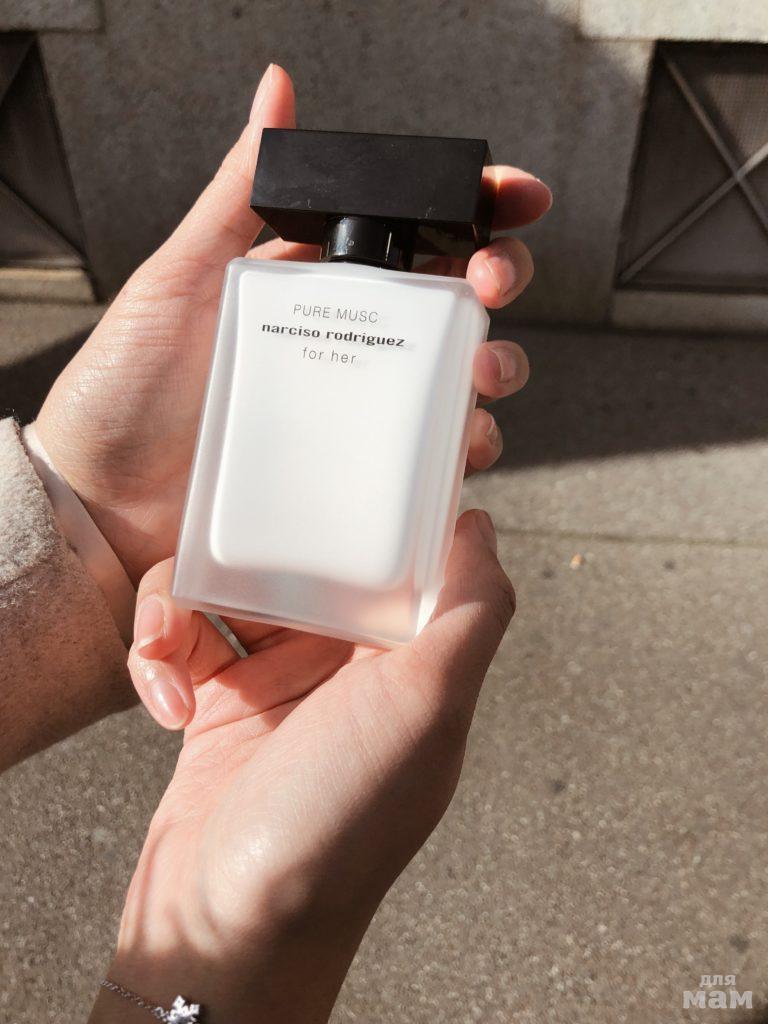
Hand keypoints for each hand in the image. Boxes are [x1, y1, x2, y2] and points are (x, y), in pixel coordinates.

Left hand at [36, 64, 549, 585]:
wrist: (106, 499)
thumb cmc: (128, 386)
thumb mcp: (181, 278)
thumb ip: (239, 193)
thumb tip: (278, 90)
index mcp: (316, 282)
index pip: (411, 233)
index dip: (475, 208)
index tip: (514, 196)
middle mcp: (349, 341)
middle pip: (454, 300)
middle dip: (500, 278)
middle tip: (491, 282)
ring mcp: (359, 409)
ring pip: (459, 379)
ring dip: (496, 366)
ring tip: (479, 372)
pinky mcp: (359, 474)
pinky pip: (432, 462)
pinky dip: (463, 452)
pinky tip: (459, 445)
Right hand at [92, 511, 512, 1022]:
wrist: (229, 922)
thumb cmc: (338, 821)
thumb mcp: (430, 707)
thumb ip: (473, 611)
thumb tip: (481, 525)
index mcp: (410, 655)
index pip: (402, 554)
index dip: (375, 506)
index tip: (341, 463)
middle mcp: (350, 663)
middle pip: (307, 557)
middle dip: (260, 542)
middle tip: (225, 539)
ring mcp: (283, 680)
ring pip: (234, 587)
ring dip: (185, 600)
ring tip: (168, 640)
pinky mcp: (220, 698)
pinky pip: (186, 635)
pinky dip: (162, 652)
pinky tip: (166, 696)